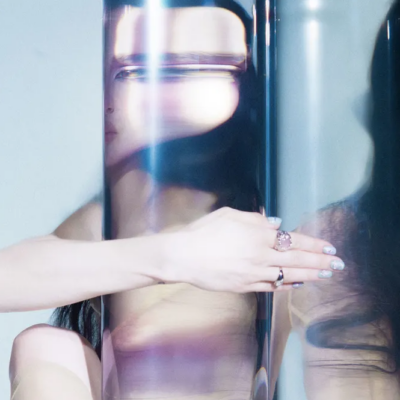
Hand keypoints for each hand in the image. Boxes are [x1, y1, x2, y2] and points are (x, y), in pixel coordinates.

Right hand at [161, 207, 343, 292]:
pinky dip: (287, 286)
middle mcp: (260, 254)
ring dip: (310, 275)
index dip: (313, 244)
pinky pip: (271, 287)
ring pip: (288, 275)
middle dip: (320, 261)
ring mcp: (254, 273)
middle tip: (339, 264)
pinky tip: (298, 285)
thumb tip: (276, 224)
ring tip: (326, 275)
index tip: (329, 247)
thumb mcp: (228, 215)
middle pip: (297, 259)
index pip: (293, 240)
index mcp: (257, 234)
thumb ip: (254, 219)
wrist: (183, 256)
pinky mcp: (245, 286)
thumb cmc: (203, 231)